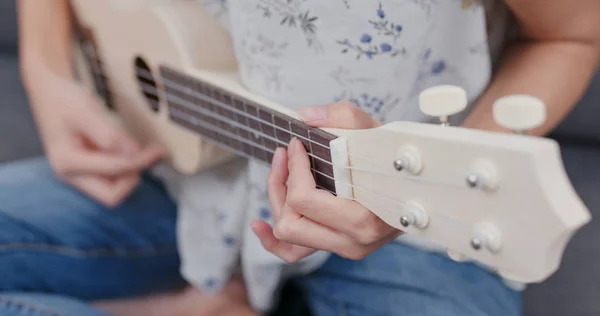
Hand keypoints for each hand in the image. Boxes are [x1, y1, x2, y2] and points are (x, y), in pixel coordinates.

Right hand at [30, 74, 164, 205]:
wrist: (49, 91)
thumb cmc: (64, 99)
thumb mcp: (85, 112)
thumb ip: (108, 135)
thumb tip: (133, 152)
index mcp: (68, 163)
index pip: (114, 170)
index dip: (139, 161)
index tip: (158, 150)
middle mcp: (71, 175)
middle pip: (110, 196)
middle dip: (132, 177)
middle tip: (147, 156)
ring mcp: (79, 174)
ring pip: (113, 190)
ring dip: (130, 174)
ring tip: (144, 153)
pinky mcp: (87, 169)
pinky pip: (111, 179)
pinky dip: (126, 169)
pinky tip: (134, 152)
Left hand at [251, 101, 402, 262]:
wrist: (417, 184)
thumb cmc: (396, 159)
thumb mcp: (376, 132)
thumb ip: (344, 118)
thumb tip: (306, 117)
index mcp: (364, 217)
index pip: (305, 198)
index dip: (294, 167)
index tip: (297, 144)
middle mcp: (353, 241)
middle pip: (290, 219)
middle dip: (280, 183)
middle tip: (284, 155)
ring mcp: (344, 247)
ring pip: (288, 233)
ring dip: (278, 200)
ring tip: (279, 173)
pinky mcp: (336, 246)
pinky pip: (294, 253)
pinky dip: (273, 241)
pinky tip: (258, 224)